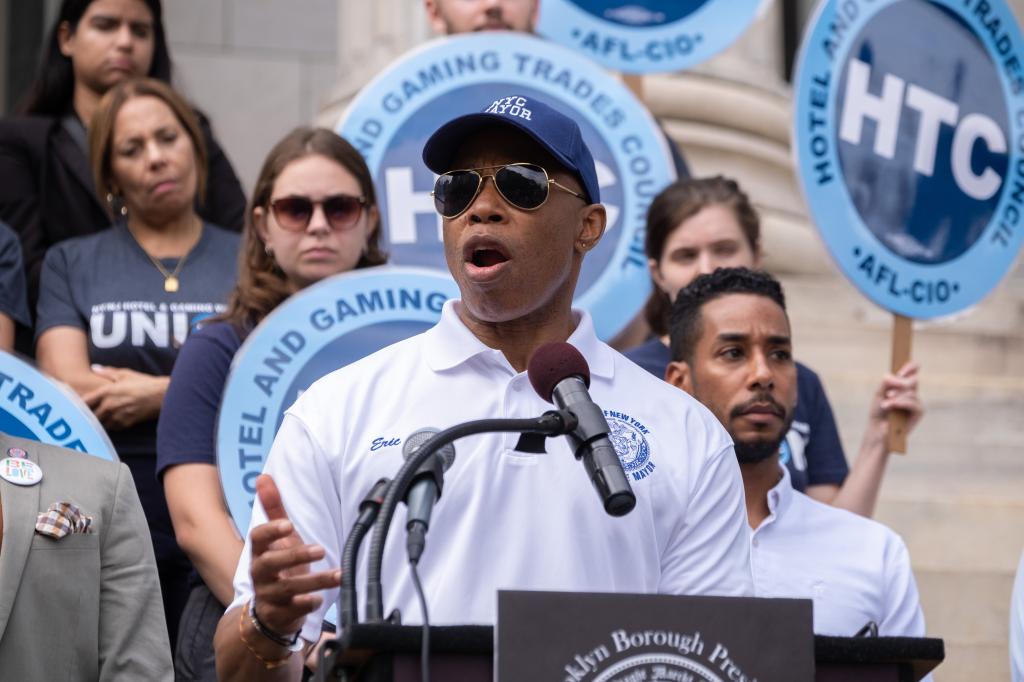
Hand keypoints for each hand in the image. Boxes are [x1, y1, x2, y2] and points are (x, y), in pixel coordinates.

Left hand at [82, 366, 167, 428]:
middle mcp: (110, 405)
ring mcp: (117, 416)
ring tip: (97, 418)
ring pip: (100, 423)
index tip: (72, 405)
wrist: (162, 396)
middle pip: (90, 415)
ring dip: (99, 421)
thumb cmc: (145, 383)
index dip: (76, 405)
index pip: (84, 401)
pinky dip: (110, 424)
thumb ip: (108, 372)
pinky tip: (112, 420)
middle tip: (83, 414)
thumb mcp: (126, 374)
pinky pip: (112, 427)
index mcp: (107, 392)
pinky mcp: (126, 424)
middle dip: (87, 415)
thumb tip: (95, 368)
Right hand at [249, 474, 340, 638]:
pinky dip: (307, 605)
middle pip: (270, 564)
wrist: (269, 613)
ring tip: (338, 575)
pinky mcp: (279, 614)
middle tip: (320, 550)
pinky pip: (292, 610)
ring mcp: (269, 595)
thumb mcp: (278, 539)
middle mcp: (260, 573)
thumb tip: (264, 476)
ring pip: (288, 588)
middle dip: (294, 556)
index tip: (289, 525)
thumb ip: (273, 509)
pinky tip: (321, 600)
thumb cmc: (279, 567)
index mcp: (260, 552)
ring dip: (315, 581)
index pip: (258, 538)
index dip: (271, 531)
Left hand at [867, 361, 923, 439]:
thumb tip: (899, 377)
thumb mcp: (879, 393)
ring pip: (911, 391)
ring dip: (895, 398)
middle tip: (889, 393)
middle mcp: (912, 393)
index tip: (901, 370)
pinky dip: (901, 403)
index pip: (913, 371)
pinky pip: (913, 402)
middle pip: (913, 380)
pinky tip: (891, 407)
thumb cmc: (878, 412)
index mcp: (903, 386)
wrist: (877, 430)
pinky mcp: (919, 412)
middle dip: (900, 385)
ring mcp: (917, 402)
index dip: (910, 367)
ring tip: (885, 405)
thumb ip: (887, 381)